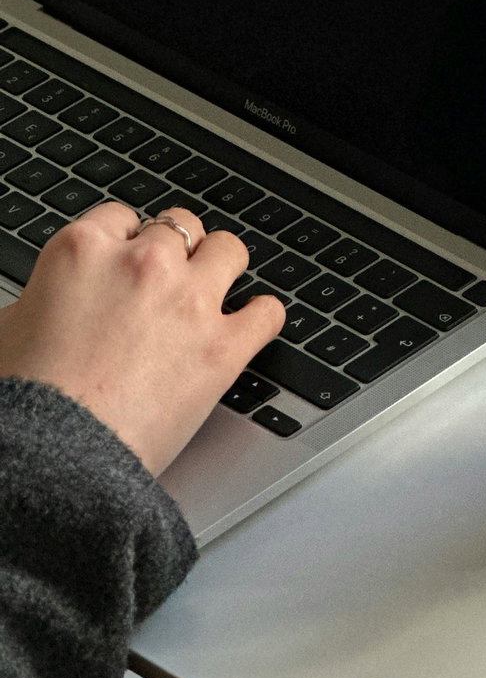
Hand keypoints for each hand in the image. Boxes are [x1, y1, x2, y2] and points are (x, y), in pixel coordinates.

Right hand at [0, 203, 284, 476]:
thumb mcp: (10, 328)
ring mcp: (189, 301)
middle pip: (179, 227)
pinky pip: (267, 312)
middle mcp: (143, 264)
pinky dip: (263, 317)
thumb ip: (45, 296)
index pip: (122, 218)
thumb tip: (51, 300)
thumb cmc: (25, 401)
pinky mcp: (223, 346)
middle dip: (176, 252)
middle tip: (170, 279)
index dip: (128, 241)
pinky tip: (252, 325)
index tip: (131, 258)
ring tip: (216, 289)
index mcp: (83, 251)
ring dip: (223, 268)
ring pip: (229, 250)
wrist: (53, 459)